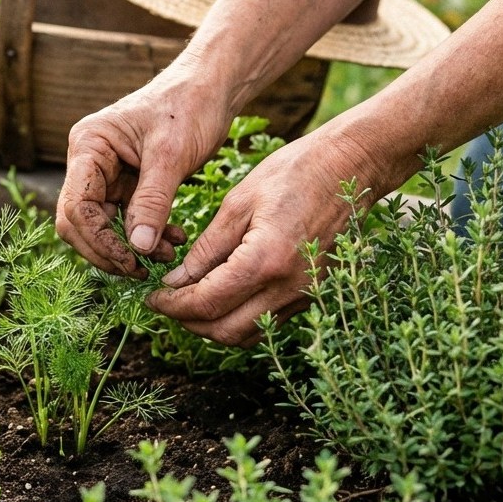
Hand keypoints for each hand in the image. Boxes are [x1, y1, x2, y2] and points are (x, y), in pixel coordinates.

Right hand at [55, 68, 224, 276]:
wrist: (211, 87)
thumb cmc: (189, 106)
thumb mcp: (171, 155)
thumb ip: (152, 202)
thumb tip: (138, 248)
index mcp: (88, 146)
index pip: (76, 206)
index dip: (98, 240)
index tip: (130, 260)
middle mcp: (89, 162)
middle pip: (80, 222)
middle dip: (109, 250)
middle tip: (142, 270)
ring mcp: (106, 174)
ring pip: (104, 226)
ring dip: (131, 247)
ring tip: (168, 255)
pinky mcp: (127, 183)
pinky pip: (127, 220)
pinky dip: (146, 236)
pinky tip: (173, 240)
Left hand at [145, 132, 372, 345]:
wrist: (351, 167)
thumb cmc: (293, 173)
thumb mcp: (238, 203)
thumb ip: (206, 248)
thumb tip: (177, 281)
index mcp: (266, 261)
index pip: (207, 304)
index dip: (172, 305)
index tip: (151, 296)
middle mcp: (289, 288)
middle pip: (226, 331)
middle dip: (188, 322)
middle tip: (165, 301)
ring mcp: (305, 295)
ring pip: (248, 334)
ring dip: (213, 325)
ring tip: (189, 299)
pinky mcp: (313, 293)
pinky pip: (268, 321)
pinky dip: (239, 317)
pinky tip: (222, 293)